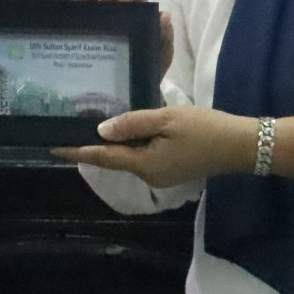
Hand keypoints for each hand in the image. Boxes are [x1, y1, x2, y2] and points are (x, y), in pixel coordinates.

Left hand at [53, 106, 257, 188]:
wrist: (241, 145)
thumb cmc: (204, 129)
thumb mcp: (166, 119)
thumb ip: (132, 124)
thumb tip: (101, 130)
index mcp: (144, 164)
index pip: (102, 157)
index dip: (77, 151)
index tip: (52, 145)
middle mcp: (149, 175)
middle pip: (113, 159)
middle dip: (92, 146)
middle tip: (69, 127)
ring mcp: (161, 174)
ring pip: (128, 157)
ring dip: (112, 144)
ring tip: (90, 125)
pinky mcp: (171, 167)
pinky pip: (142, 156)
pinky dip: (130, 144)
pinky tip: (124, 130)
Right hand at [68, 0, 173, 76]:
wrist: (132, 90)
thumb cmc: (148, 64)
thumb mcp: (160, 52)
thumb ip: (164, 35)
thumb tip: (164, 16)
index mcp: (134, 4)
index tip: (126, 0)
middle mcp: (112, 2)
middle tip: (105, 0)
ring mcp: (92, 11)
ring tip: (83, 0)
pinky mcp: (77, 23)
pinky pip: (70, 5)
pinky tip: (74, 5)